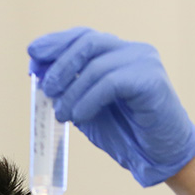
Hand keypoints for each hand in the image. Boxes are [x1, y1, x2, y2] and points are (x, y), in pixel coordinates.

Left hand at [27, 28, 194, 186]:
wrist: (161, 157)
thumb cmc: (128, 135)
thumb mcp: (89, 110)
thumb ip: (69, 92)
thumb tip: (40, 76)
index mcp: (120, 54)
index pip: (84, 37)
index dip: (56, 43)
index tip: (33, 55)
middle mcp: (134, 52)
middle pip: (89, 42)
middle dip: (61, 64)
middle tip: (46, 89)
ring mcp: (145, 63)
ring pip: (97, 64)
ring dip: (72, 91)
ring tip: (61, 114)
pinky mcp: (151, 81)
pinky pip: (111, 83)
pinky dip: (89, 100)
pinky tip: (79, 117)